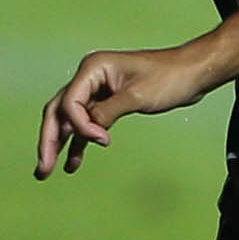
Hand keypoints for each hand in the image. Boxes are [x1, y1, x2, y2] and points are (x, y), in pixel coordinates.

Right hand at [37, 45, 217, 178]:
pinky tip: (74, 162)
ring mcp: (98, 88)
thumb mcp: (137, 96)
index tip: (103, 140)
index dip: (80, 125)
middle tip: (43, 169)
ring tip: (47, 171)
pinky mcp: (109, 101)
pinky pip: (87, 123)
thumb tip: (85, 131)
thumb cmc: (170, 77)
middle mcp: (90, 76)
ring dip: (60, 144)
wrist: (195, 72)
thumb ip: (107, 113)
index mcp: (93, 68)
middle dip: (50, 141)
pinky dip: (81, 141)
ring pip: (70, 119)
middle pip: (59, 111)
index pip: (69, 102)